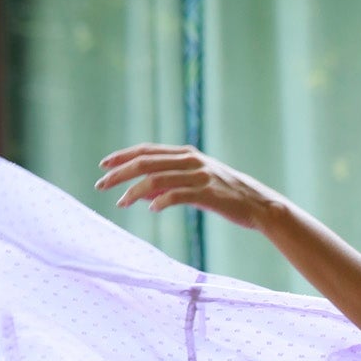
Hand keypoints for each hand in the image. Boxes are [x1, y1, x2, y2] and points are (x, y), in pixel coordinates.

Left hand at [95, 143, 281, 230]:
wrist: (259, 205)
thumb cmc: (226, 197)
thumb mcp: (196, 186)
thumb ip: (170, 185)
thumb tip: (141, 194)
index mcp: (186, 154)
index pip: (147, 150)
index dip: (123, 156)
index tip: (104, 165)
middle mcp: (190, 160)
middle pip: (146, 161)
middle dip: (120, 173)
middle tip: (101, 184)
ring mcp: (199, 176)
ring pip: (157, 178)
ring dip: (135, 191)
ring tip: (121, 202)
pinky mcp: (207, 193)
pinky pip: (177, 195)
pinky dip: (161, 201)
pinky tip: (152, 209)